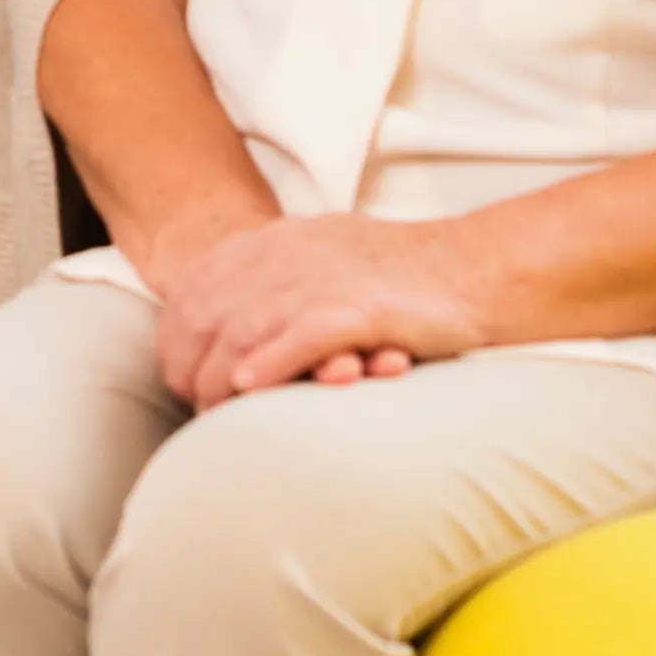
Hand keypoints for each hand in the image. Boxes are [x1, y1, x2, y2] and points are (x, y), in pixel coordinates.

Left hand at [151, 214, 486, 408]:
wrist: (477, 269)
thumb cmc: (405, 280)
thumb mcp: (328, 264)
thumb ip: (280, 289)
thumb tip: (235, 342)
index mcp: (278, 240)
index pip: (197, 287)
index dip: (178, 337)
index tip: (179, 376)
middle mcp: (290, 254)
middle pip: (208, 311)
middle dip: (190, 364)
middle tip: (196, 408)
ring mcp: (323, 278)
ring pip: (242, 329)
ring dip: (219, 378)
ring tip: (213, 414)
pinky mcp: (359, 307)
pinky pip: (299, 335)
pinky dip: (269, 362)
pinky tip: (248, 389)